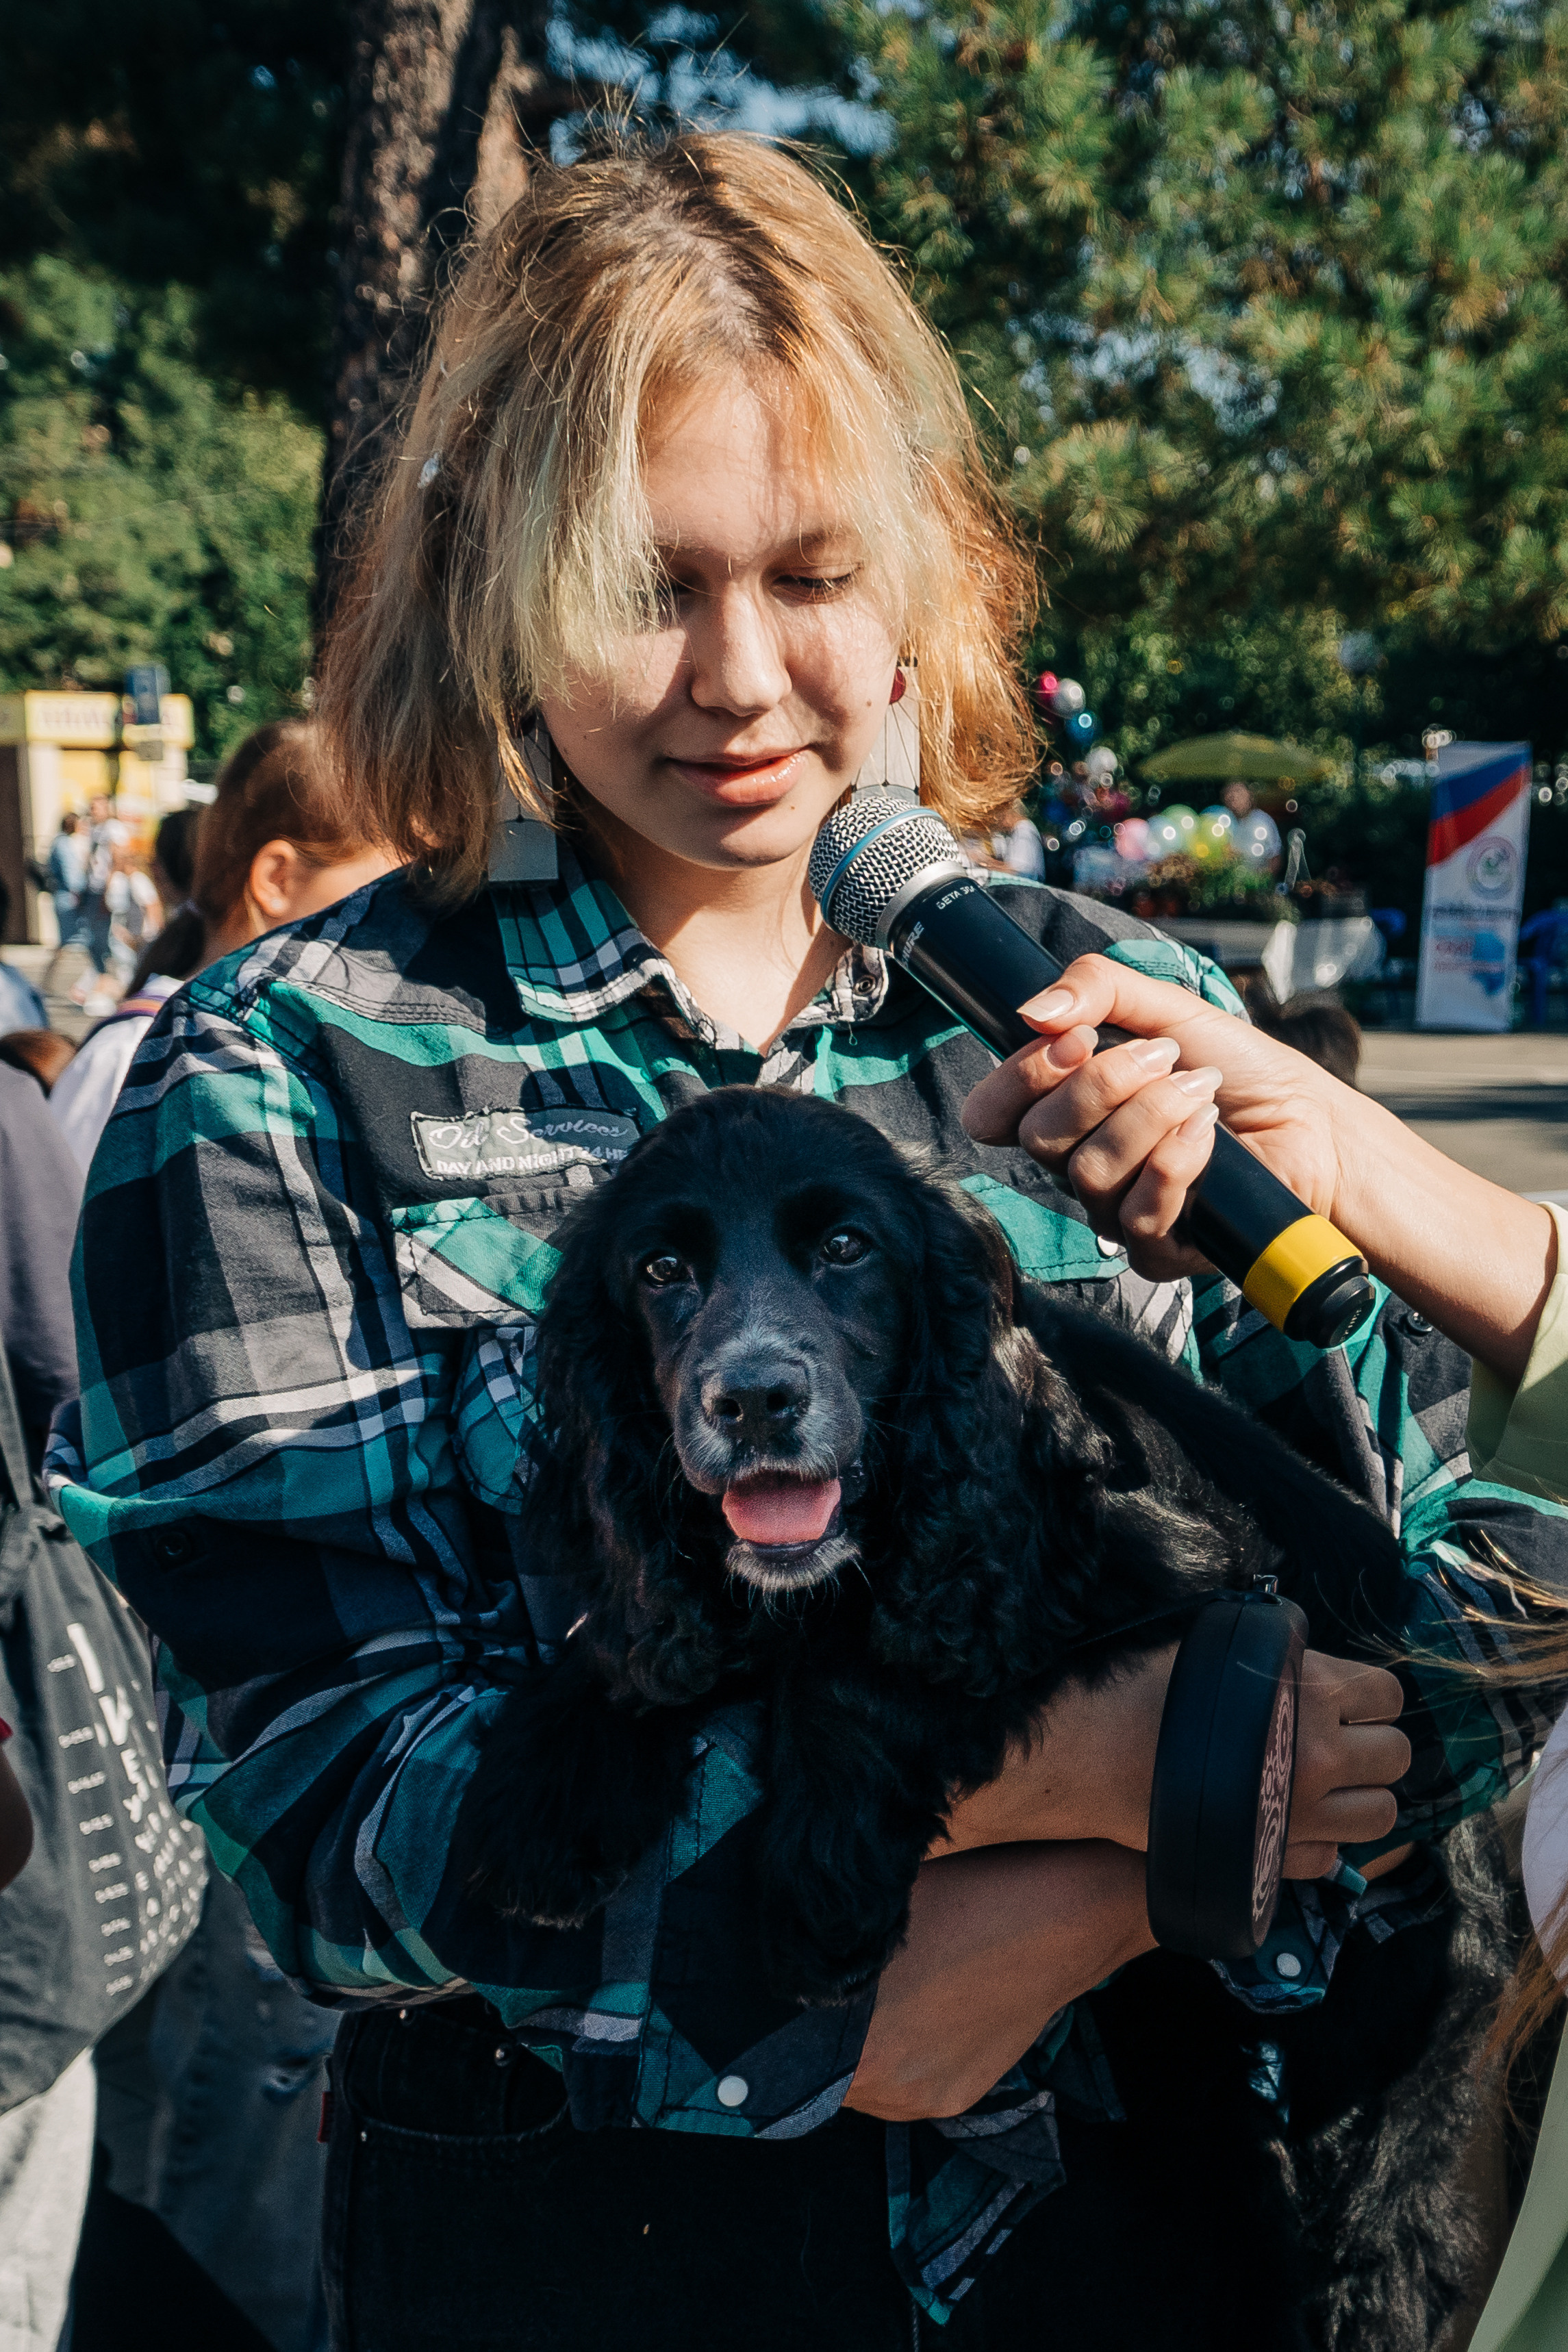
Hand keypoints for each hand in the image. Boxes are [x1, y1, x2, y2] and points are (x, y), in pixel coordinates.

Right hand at [935, 1647, 1409, 1879]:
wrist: (1094, 1755)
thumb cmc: (1143, 1688)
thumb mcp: (1216, 1647)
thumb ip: (1274, 1658)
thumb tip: (1302, 1659)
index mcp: (1311, 1691)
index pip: (1388, 1694)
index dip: (1371, 1698)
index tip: (1350, 1704)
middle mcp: (1320, 1754)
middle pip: (1396, 1757)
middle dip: (1374, 1749)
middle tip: (1340, 1746)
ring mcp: (1303, 1813)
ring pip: (1381, 1816)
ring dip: (1362, 1800)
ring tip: (1328, 1789)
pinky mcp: (1277, 1858)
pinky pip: (1334, 1860)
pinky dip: (1324, 1844)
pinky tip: (1294, 1823)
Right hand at [960, 953, 1344, 1283]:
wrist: (1311, 1121)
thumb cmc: (1238, 1069)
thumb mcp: (1166, 1008)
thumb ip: (1096, 990)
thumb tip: (1032, 1009)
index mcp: (1068, 1109)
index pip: (993, 1112)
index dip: (1021, 1076)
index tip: (1076, 1038)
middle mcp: (1080, 1162)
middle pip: (1039, 1138)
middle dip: (1101, 1085)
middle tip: (1161, 1058)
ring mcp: (1114, 1210)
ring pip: (1090, 1172)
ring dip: (1152, 1116)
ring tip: (1202, 1091)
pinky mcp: (1158, 1249)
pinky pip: (1137, 1215)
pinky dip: (1175, 1162)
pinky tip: (1208, 1134)